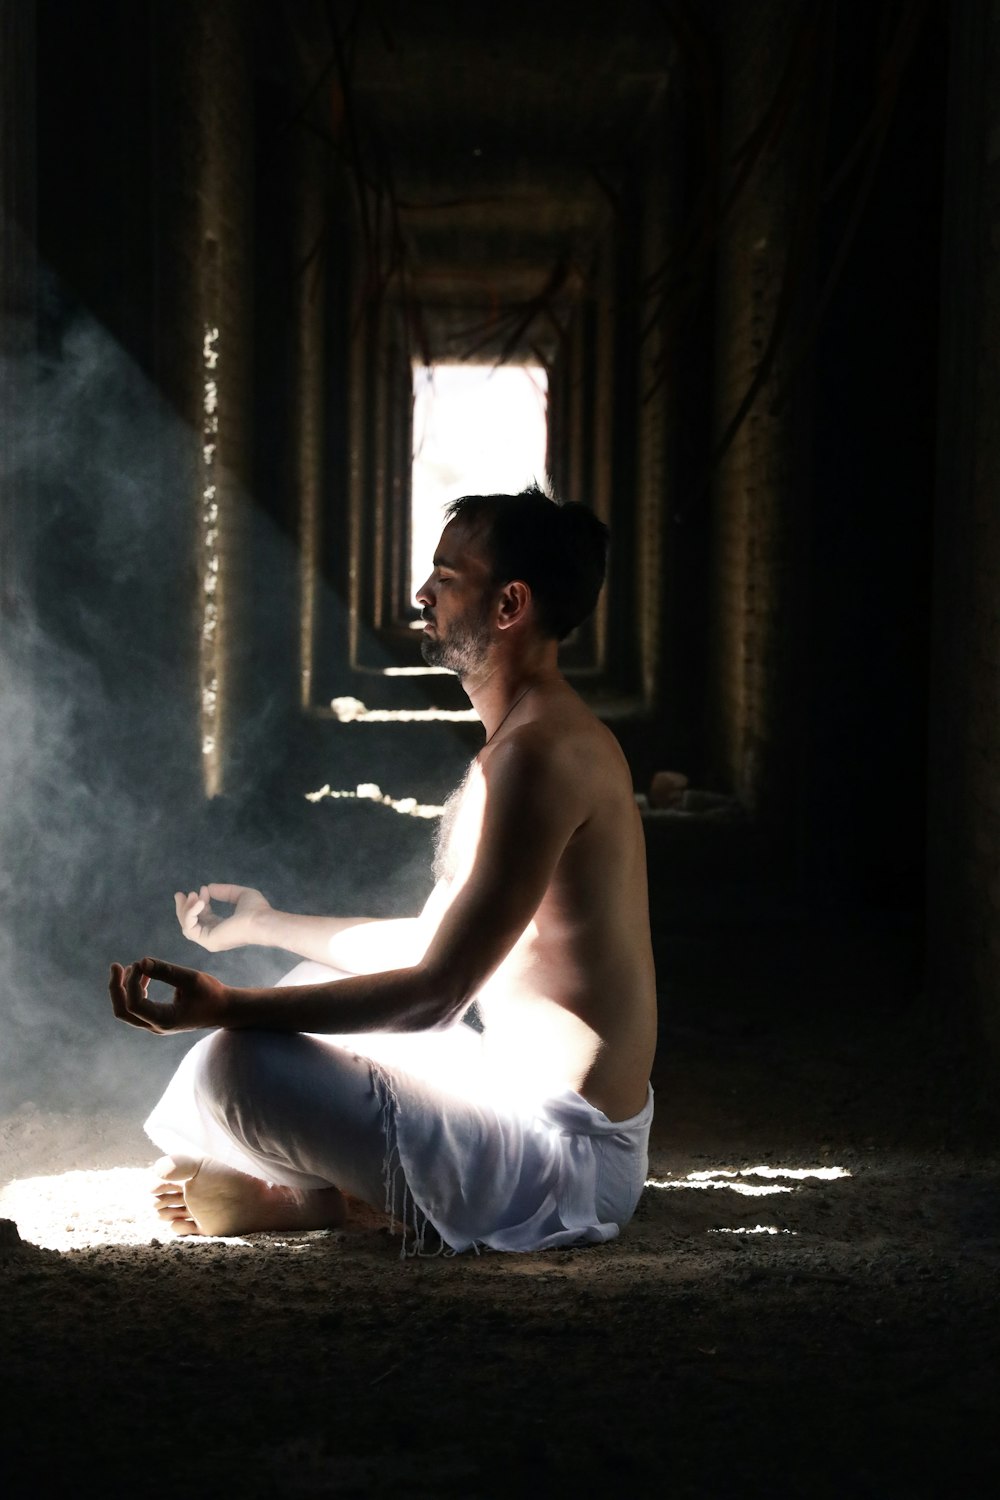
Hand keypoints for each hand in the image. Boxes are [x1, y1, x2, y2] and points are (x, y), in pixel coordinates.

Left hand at [108, 958, 228, 1033]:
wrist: (224, 1010)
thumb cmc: (211, 993)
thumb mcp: (191, 978)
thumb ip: (166, 971)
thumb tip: (141, 961)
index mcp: (164, 1020)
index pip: (134, 1004)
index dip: (132, 982)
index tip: (141, 964)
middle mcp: (156, 1026)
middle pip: (122, 1011)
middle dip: (116, 988)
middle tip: (116, 966)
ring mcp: (155, 1025)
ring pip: (126, 1011)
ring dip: (124, 988)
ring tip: (134, 967)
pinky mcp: (157, 1019)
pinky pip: (135, 1008)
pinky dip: (134, 991)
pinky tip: (143, 975)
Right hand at [174, 883, 271, 951]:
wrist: (262, 921)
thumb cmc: (257, 910)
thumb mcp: (240, 895)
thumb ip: (224, 892)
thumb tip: (207, 888)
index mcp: (221, 927)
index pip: (202, 917)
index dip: (199, 902)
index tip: (202, 889)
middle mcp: (214, 935)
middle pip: (190, 924)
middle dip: (183, 908)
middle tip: (179, 894)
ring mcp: (210, 940)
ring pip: (187, 926)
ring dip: (186, 909)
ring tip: (192, 895)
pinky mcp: (207, 940)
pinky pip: (190, 927)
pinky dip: (190, 913)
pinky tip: (199, 902)